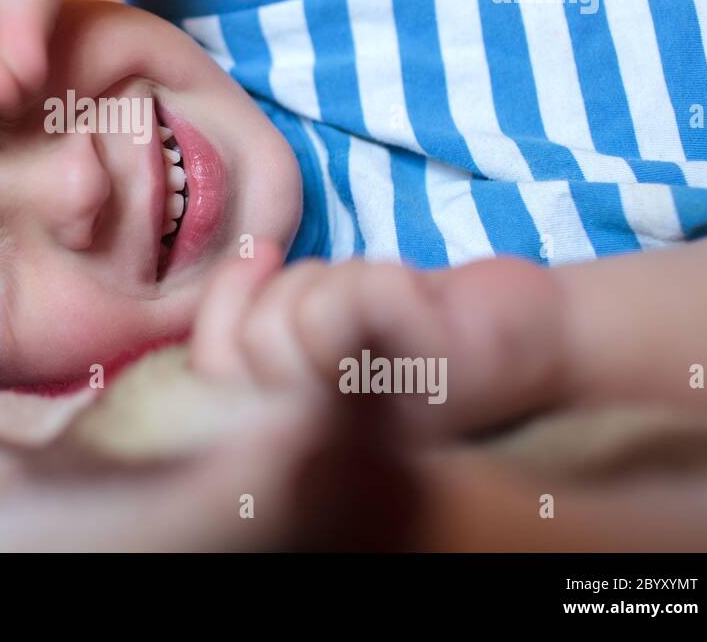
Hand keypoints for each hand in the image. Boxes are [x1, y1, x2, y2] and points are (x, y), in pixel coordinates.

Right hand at [189, 243, 571, 435]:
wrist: (521, 334)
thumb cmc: (402, 332)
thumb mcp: (300, 335)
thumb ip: (241, 336)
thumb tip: (185, 294)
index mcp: (291, 436)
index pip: (209, 378)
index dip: (223, 307)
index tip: (258, 256)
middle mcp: (327, 449)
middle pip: (249, 339)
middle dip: (290, 287)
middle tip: (344, 296)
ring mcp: (378, 423)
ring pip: (299, 313)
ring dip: (339, 279)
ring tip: (381, 301)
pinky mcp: (427, 378)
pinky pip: (359, 295)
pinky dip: (384, 276)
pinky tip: (415, 299)